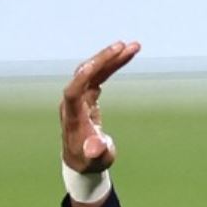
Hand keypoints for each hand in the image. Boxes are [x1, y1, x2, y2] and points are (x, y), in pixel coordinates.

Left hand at [60, 41, 140, 175]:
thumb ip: (96, 152)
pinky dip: (113, 65)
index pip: (73, 91)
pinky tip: (127, 55)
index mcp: (73, 116)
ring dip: (112, 58)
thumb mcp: (95, 159)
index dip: (82, 77)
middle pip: (84, 74)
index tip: (95, 65)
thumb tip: (96, 148)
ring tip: (133, 46)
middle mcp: (74, 102)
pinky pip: (101, 75)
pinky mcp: (89, 95)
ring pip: (94, 71)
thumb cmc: (89, 160)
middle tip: (123, 46)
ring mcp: (81, 97)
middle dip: (102, 59)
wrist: (82, 160)